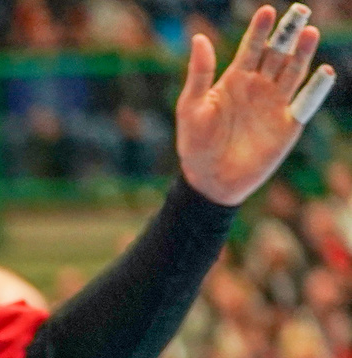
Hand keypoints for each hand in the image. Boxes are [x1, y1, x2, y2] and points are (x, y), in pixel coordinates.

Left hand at [177, 3, 335, 205]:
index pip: (251, 48)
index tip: (266, 12)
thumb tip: (199, 37)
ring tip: (309, 33)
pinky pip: (306, 102)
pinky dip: (316, 88)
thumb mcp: (192, 106)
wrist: (210, 180)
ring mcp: (276, 103)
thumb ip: (200, 73)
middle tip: (299, 10)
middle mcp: (259, 86)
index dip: (259, 30)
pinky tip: (324, 72)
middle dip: (288, 32)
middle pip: (278, 53)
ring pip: (294, 71)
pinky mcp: (289, 124)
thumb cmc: (195, 144)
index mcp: (235, 79)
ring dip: (303, 53)